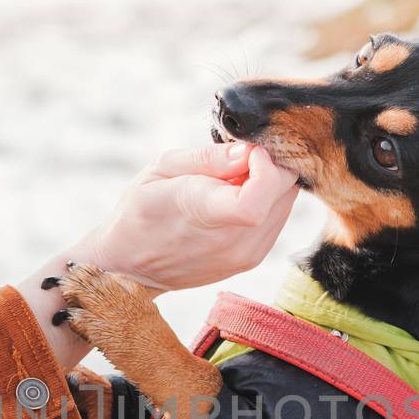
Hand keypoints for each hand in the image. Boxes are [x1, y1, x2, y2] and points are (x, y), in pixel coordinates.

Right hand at [75, 142, 299, 293]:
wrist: (130, 267)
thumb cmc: (140, 210)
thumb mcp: (161, 168)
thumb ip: (208, 158)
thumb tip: (248, 152)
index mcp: (204, 212)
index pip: (262, 191)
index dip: (265, 162)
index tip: (246, 150)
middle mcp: (232, 240)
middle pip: (284, 190)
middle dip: (270, 163)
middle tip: (238, 159)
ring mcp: (245, 255)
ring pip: (287, 202)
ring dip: (269, 182)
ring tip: (232, 181)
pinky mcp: (252, 260)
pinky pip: (278, 218)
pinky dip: (267, 200)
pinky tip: (235, 198)